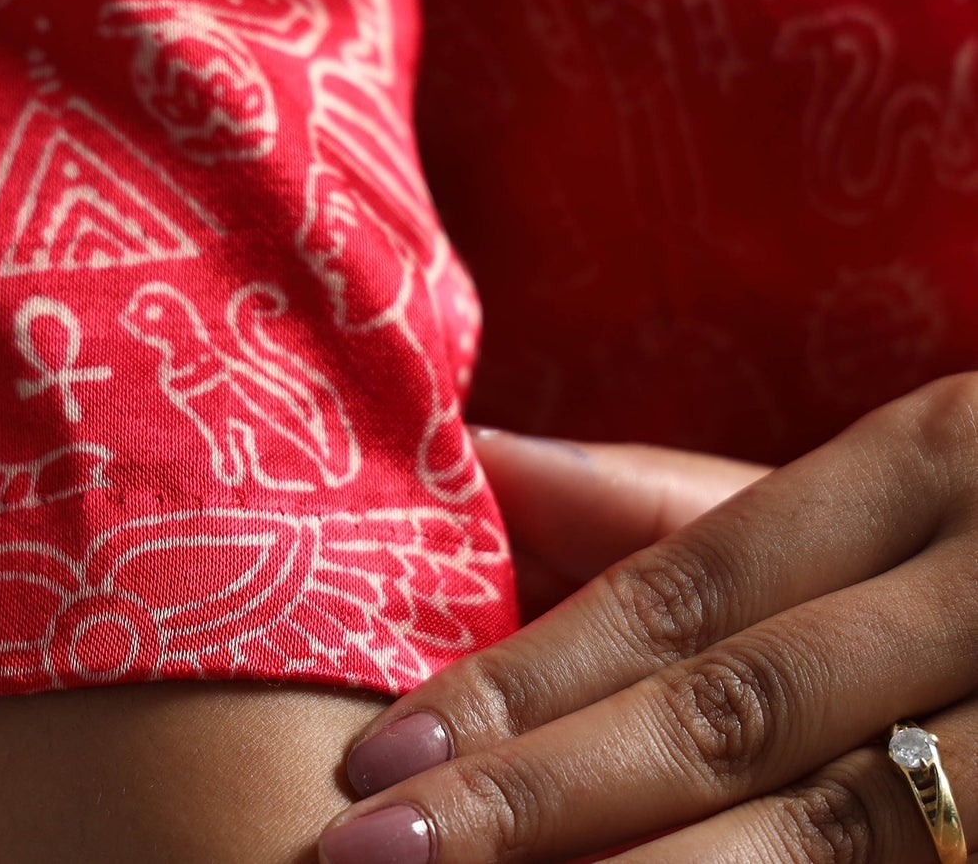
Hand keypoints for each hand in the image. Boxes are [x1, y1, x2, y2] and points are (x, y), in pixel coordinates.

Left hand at [316, 373, 977, 862]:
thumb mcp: (890, 486)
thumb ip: (679, 494)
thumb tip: (483, 458)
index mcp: (938, 467)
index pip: (686, 590)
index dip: (528, 679)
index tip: (373, 759)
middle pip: (737, 714)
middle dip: (543, 801)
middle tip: (361, 857)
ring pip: (841, 835)